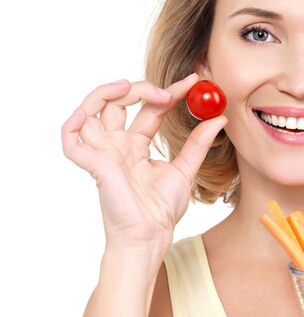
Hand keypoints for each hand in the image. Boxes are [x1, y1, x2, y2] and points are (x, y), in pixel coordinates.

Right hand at [61, 74, 226, 252]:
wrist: (151, 235)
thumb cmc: (161, 209)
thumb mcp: (185, 169)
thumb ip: (199, 143)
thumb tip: (219, 118)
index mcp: (136, 146)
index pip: (149, 109)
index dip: (169, 93)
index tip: (192, 82)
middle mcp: (117, 145)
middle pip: (119, 102)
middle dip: (142, 89)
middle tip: (169, 92)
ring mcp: (103, 153)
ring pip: (91, 110)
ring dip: (107, 92)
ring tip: (131, 86)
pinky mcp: (93, 164)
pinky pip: (70, 139)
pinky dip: (74, 122)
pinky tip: (92, 110)